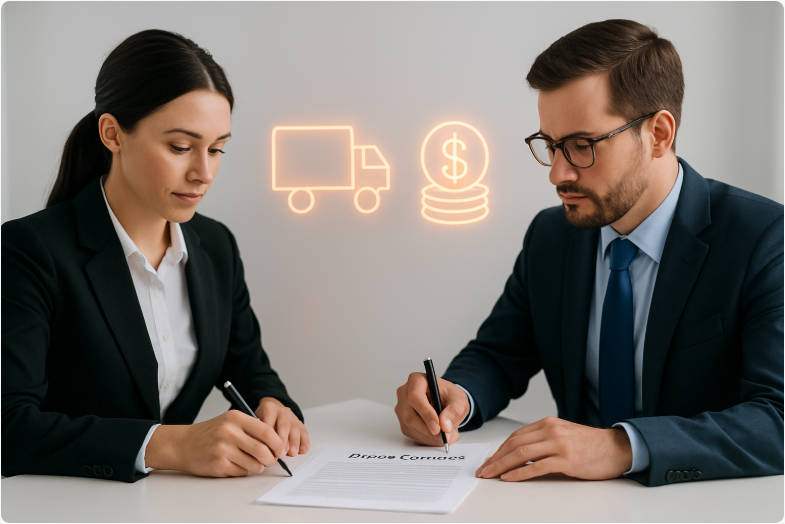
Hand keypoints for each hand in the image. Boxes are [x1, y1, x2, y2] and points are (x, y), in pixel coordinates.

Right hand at [145, 410, 286, 476]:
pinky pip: (242, 472)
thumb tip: (277, 445)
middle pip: (263, 450)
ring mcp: (223, 449)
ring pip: (254, 464)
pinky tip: (235, 464)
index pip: (266, 431)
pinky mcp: (218, 464)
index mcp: (235, 418)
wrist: (183, 444)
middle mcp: (229, 432)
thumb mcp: (230, 421)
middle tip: (271, 460)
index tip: (281, 449)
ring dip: (258, 466)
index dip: (278, 443)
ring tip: (251, 462)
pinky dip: (243, 471)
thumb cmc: (211, 433)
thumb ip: (252, 429)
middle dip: (271, 458)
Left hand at [255, 396, 309, 456]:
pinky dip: (304, 443)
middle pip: (284, 426)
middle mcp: (282, 412)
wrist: (273, 410)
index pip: (268, 424)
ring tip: (291, 453)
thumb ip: (256, 432)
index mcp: (269, 409)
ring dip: (294, 443)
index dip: (267, 439)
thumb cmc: (262, 419)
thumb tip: (257, 448)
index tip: (266, 451)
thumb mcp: (255, 421)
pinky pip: (305, 434)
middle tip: (280, 454)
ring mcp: (293, 418)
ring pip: (296, 430)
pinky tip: (301, 451)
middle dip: (283, 442)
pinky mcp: (301, 425)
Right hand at [394, 372, 469, 446]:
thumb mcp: (459, 400)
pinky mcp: (403, 421)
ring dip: (429, 436)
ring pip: (410, 427)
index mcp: (416, 380)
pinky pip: (412, 434)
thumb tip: (445, 425)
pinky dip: (427, 439)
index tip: (438, 427)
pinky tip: (437, 436)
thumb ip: (454, 411)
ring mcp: (402, 408)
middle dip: (429, 429)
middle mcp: (405, 393)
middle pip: (410, 415)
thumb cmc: (450, 396)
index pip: (415, 397)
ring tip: (446, 435)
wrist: (446, 402)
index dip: (426, 413)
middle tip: (445, 437)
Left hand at [476, 416, 632, 480]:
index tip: (489, 460)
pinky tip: (509, 478)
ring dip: (502, 465)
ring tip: (490, 474)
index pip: (516, 436)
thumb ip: (542, 441)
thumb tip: (518, 455)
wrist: (617, 448)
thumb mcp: (563, 435)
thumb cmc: (590, 445)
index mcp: (548, 423)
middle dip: (496, 458)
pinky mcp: (567, 460)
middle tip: (483, 470)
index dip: (499, 450)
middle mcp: (551, 430)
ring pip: (522, 454)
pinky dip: (520, 473)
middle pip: (515, 444)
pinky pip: (537, 466)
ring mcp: (559, 444)